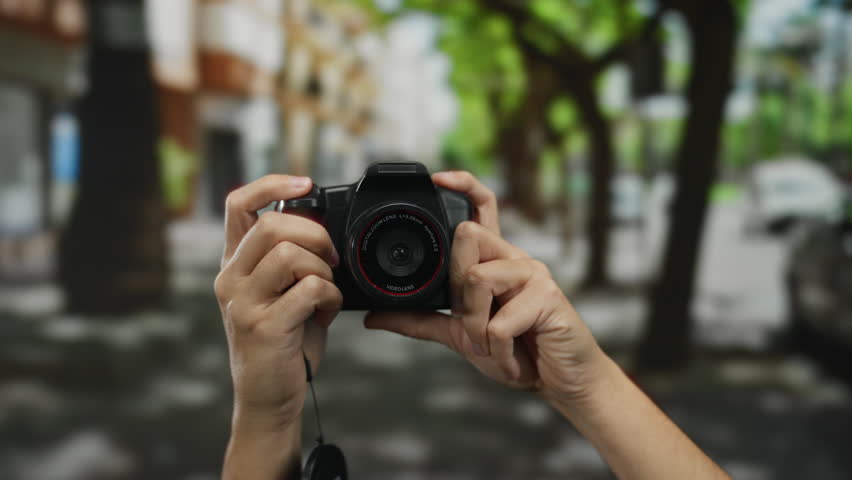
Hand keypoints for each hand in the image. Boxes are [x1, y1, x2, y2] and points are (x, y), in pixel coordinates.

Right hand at [214, 175, 342, 430]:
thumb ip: (290, 257)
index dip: (272, 183)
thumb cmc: (283, 341)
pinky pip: (309, 289)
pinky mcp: (264, 326)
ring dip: (324, 270)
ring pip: (292, 255)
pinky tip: (326, 313)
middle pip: (273, 226)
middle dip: (316, 235)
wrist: (268, 397)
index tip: (306, 183)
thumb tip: (322, 226)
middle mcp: (230, 279)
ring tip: (326, 292)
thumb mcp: (280, 291)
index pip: (239, 204)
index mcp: (234, 264)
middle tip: (332, 259)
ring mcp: (243, 303)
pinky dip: (330, 297)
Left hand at [365, 171, 607, 401]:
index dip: (463, 186)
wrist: (557, 381)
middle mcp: (514, 258)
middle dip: (458, 289)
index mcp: (494, 261)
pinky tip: (510, 360)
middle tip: (474, 325)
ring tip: (492, 346)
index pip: (482, 208)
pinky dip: (497, 350)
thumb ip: (420, 322)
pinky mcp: (549, 295)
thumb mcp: (459, 336)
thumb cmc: (516, 351)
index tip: (437, 179)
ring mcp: (533, 274)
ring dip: (476, 326)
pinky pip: (500, 321)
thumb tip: (374, 317)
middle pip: (468, 235)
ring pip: (477, 278)